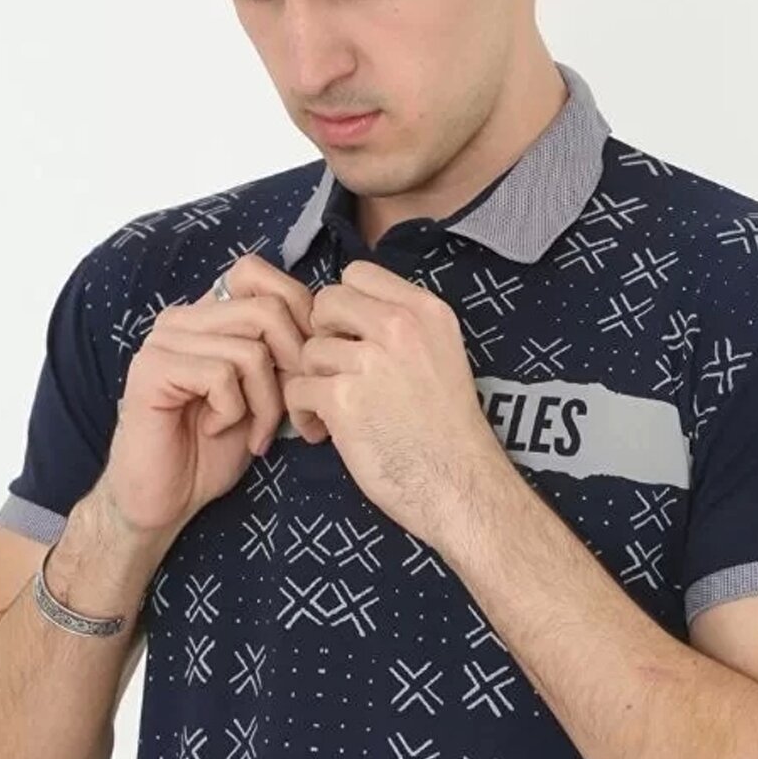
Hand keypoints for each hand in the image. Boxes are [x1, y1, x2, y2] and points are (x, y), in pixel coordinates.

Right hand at [103, 251, 324, 536]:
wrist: (165, 499)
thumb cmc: (215, 450)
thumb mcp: (265, 394)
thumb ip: (283, 356)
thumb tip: (322, 331)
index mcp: (207, 315)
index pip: (257, 273)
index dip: (295, 314)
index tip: (303, 370)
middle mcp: (182, 318)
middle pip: (268, 309)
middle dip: (293, 367)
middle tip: (288, 413)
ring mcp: (163, 341)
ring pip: (251, 349)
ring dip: (266, 401)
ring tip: (253, 431)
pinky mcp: (151, 370)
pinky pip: (221, 375)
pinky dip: (234, 412)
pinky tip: (216, 430)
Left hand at [280, 259, 511, 547]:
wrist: (461, 485)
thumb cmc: (450, 432)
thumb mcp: (443, 356)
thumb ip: (404, 329)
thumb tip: (347, 318)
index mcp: (427, 312)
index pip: (359, 273)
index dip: (345, 306)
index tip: (350, 337)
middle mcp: (401, 327)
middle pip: (326, 302)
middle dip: (322, 337)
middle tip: (335, 372)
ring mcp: (371, 362)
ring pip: (308, 350)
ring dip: (312, 381)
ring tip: (332, 412)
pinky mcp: (344, 400)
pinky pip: (297, 389)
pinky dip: (303, 414)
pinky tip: (324, 433)